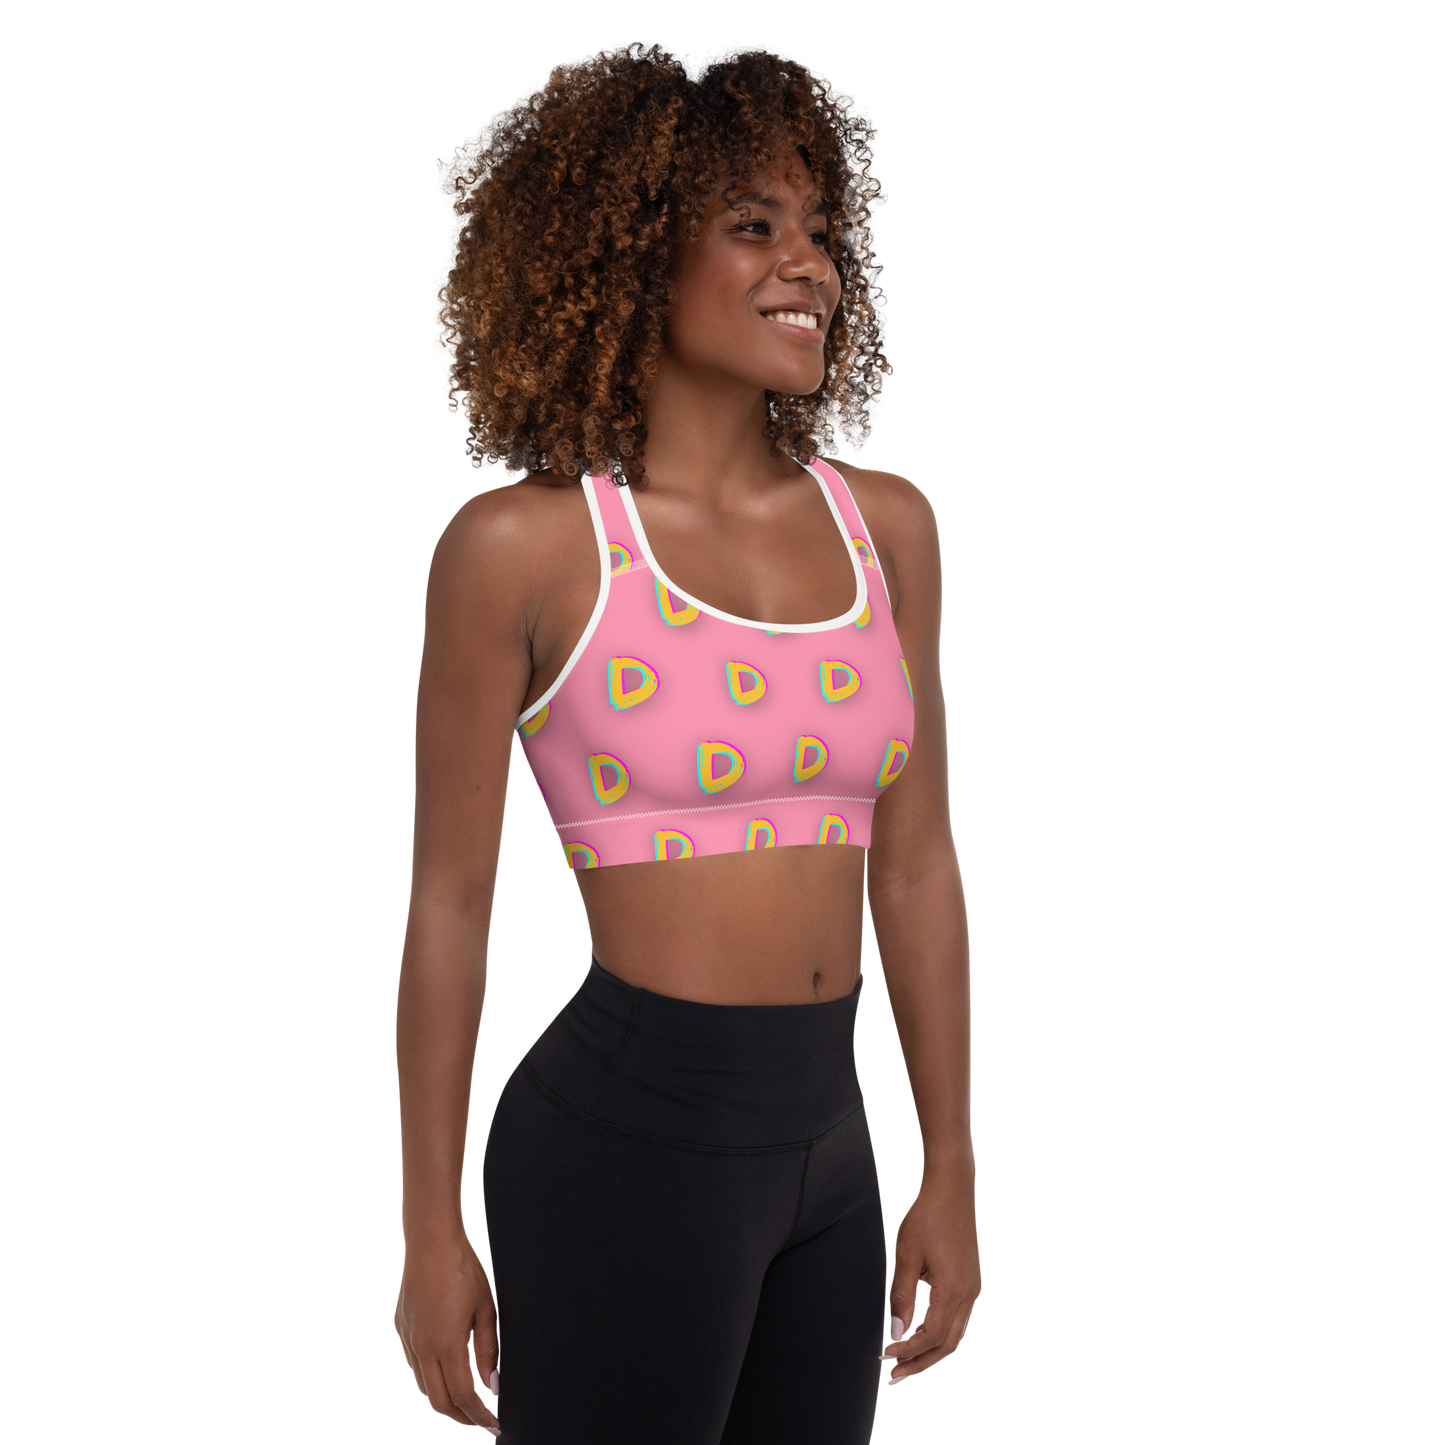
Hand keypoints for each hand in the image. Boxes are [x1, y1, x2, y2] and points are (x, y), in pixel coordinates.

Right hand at [392, 1234, 501, 1432]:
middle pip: (439, 1402)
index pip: (463, 1397)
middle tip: (480, 1421)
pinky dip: (429, 1380)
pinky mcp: (400, 1329)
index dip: (479, 1415)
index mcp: (446, 1345)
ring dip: (443, 1402)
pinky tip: (444, 1374)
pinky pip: (413, 1367)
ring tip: (464, 1404)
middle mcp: (422, 1348)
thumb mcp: (487, 1307)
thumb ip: (489, 1349)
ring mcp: (407, 1340)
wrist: (431, 1240)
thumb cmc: (463, 1267)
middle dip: (461, 1418)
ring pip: (423, 1388)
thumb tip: (491, 1383)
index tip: (494, 1424)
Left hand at [879, 1167, 982, 1386]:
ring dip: (930, 1352)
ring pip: (956, 1336)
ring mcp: (974, 1289)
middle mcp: (970, 1294)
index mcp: (953, 1289)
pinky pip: (959, 1319)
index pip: (930, 1336)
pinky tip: (920, 1334)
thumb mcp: (906, 1254)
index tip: (883, 1357)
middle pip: (947, 1345)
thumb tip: (895, 1332)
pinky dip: (940, 1334)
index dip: (906, 1351)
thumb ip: (900, 1296)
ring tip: (904, 1362)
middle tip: (893, 1377)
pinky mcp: (973, 1281)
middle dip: (920, 1364)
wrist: (952, 1187)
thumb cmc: (926, 1215)